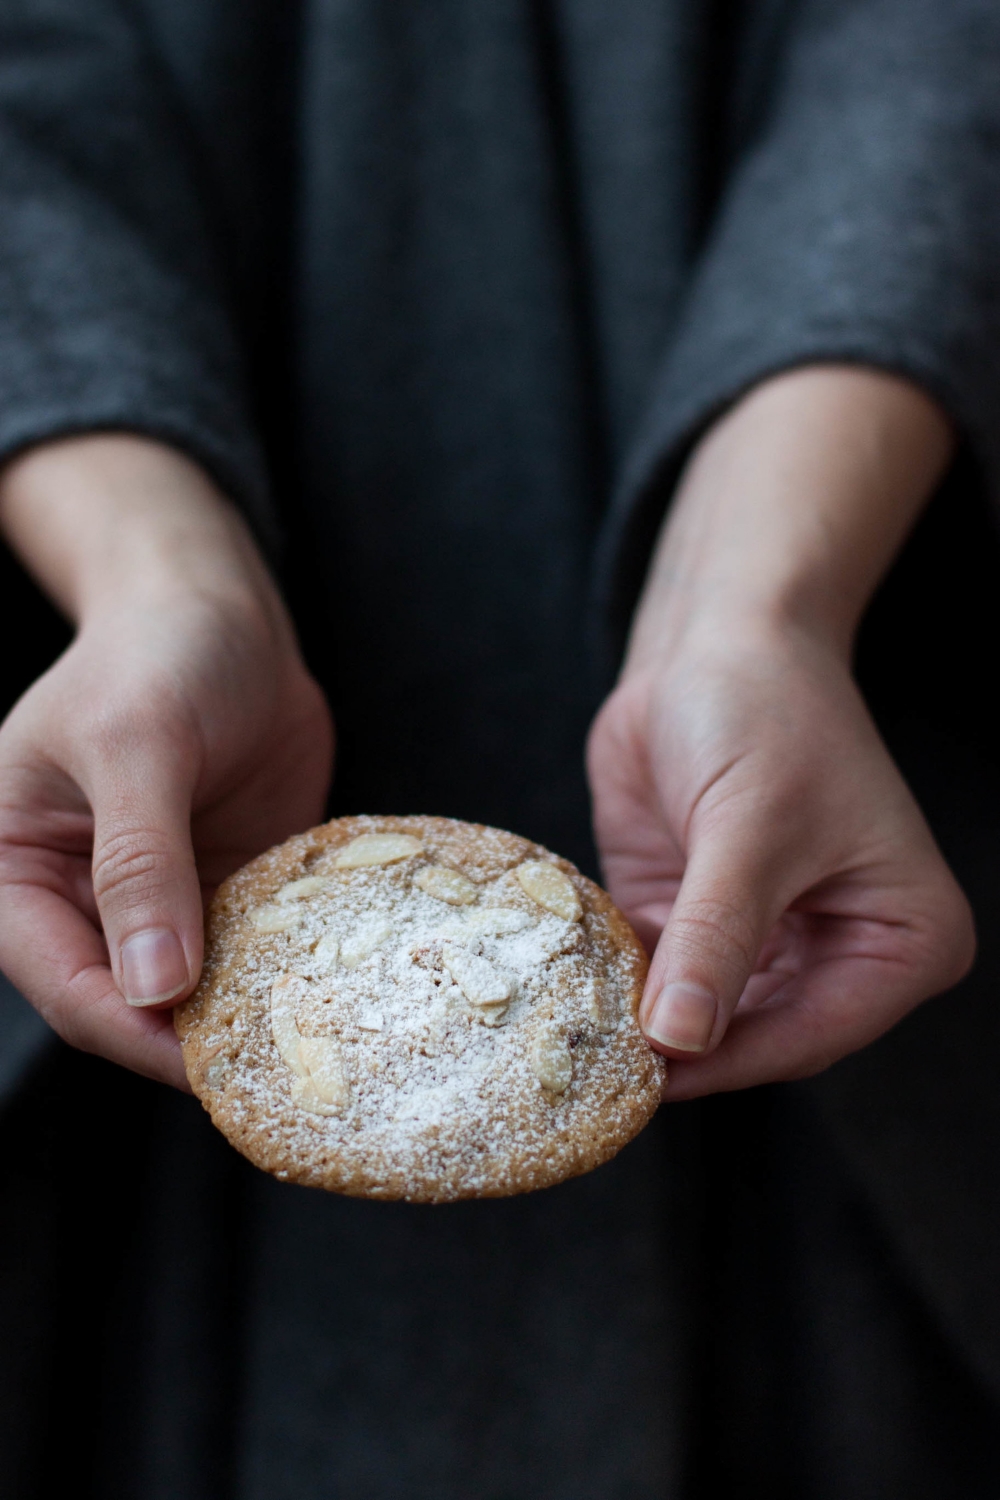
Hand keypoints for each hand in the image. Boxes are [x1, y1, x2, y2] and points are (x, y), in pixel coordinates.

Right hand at [0, 436, 332, 1086]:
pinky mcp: (227, 888)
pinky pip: (253, 949)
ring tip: (316, 1045)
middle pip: (130, 1003)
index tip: (203, 1063)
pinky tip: (336, 987)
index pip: (66, 982)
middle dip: (193, 1036)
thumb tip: (153, 985)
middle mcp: (81, 898)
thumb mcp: (137, 744)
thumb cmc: (157, 655)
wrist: (223, 609)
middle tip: (274, 1068)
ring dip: (248, 1012)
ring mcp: (162, 898)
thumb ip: (139, 862)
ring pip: (197, 989)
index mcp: (17, 870)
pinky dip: (286, 970)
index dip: (130, 1029)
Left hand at [587, 365, 972, 1098]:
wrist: (713, 641)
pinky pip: (659, 979)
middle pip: (758, 1040)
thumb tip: (680, 1040)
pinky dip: (618, 987)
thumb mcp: (748, 828)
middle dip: (681, 1052)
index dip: (730, 1061)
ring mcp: (767, 944)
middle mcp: (843, 955)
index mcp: (904, 940)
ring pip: (703, 1020)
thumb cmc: (765, 712)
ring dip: (640, 1026)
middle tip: (594, 1073)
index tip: (648, 1081)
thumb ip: (717, 936)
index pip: (814, 1034)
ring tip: (571, 1042)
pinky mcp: (700, 924)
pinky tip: (567, 995)